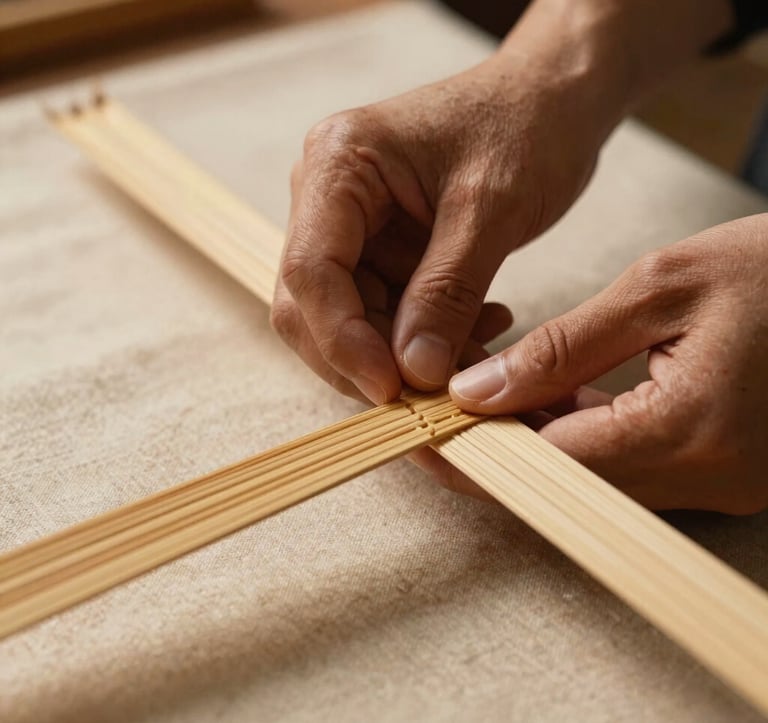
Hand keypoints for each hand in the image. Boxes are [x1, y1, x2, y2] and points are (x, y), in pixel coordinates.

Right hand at [271, 54, 607, 403]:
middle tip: (427, 392)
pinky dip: (426, 339)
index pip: (310, 270)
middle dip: (366, 357)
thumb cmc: (526, 125)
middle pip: (315, 304)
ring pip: (350, 320)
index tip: (390, 389)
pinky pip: (387, 314)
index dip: (342, 340)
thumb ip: (446, 292)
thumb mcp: (491, 210)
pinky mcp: (382, 251)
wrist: (553, 99)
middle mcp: (329, 198)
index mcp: (339, 165)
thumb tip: (414, 373)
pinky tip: (479, 330)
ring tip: (472, 353)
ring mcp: (353, 228)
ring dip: (403, 355)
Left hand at [449, 215, 767, 513]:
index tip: (425, 430)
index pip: (551, 466)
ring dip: (536, 441)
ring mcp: (724, 481)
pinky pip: (632, 464)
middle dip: (498, 449)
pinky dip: (582, 435)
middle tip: (443, 410)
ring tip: (487, 395)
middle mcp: (712, 477)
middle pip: (568, 482)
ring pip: (596, 477)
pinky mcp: (726, 467)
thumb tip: (479, 393)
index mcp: (692, 431)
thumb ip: (563, 347)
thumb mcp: (660, 286)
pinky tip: (550, 397)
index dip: (479, 451)